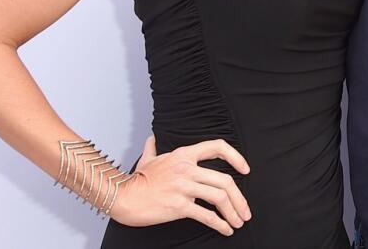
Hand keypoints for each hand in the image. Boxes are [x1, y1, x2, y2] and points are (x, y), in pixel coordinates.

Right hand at [109, 136, 251, 234]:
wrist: (122, 197)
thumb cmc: (136, 180)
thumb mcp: (147, 160)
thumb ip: (153, 148)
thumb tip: (152, 138)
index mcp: (184, 155)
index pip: (218, 146)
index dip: (236, 157)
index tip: (245, 170)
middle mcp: (187, 168)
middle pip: (225, 180)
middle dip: (240, 198)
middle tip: (245, 211)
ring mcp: (183, 187)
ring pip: (220, 197)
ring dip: (234, 212)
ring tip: (238, 222)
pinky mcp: (179, 206)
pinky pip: (206, 215)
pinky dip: (220, 224)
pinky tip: (225, 229)